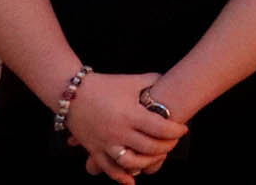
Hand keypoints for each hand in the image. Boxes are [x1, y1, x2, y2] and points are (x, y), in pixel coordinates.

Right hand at [64, 73, 185, 183]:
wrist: (72, 93)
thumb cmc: (105, 85)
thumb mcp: (132, 81)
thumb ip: (153, 81)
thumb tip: (171, 80)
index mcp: (130, 114)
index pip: (160, 128)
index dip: (176, 131)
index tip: (183, 129)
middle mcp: (119, 132)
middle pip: (150, 147)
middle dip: (167, 146)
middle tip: (174, 142)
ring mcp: (106, 143)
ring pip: (132, 162)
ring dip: (149, 162)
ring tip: (158, 156)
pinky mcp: (94, 150)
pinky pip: (109, 168)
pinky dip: (121, 177)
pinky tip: (132, 180)